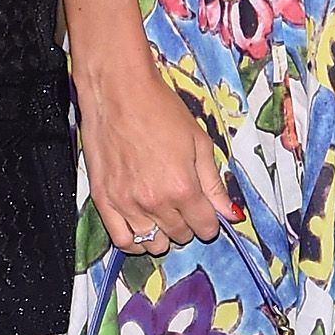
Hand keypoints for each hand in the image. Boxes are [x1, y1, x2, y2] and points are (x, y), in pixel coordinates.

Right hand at [77, 53, 234, 256]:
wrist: (118, 91)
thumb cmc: (161, 110)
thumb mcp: (199, 143)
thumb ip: (214, 184)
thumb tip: (232, 214)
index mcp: (183, 188)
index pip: (204, 227)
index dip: (209, 221)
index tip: (206, 211)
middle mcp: (155, 202)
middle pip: (180, 235)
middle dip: (188, 225)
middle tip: (183, 205)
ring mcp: (126, 203)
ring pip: (152, 243)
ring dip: (163, 234)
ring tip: (163, 215)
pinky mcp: (103, 200)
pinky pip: (120, 240)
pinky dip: (134, 242)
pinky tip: (141, 230)